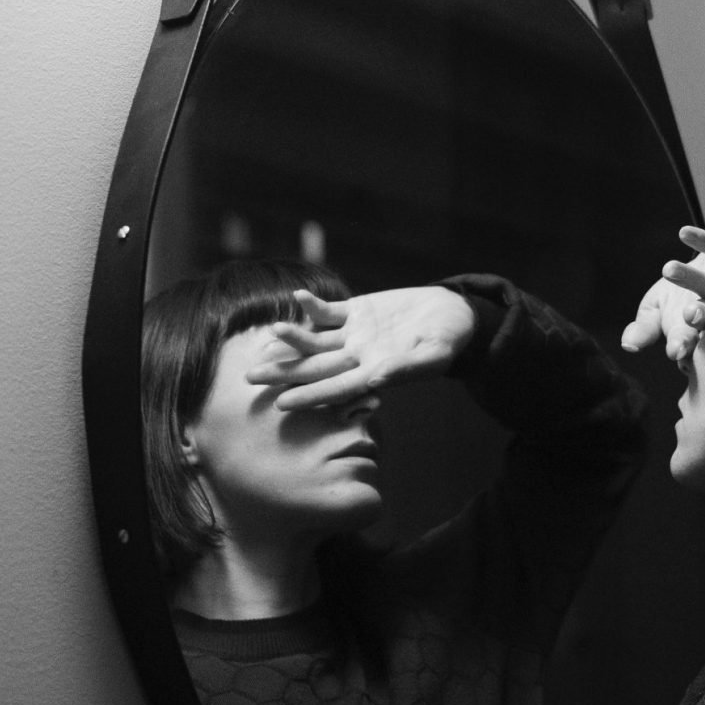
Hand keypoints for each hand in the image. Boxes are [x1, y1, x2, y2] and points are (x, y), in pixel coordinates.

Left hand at [246, 285, 475, 409]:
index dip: (309, 395)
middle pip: (314, 367)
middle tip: (250, 379)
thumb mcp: (434, 355)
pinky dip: (313, 308)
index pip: (335, 387)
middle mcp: (358, 355)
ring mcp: (355, 333)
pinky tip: (296, 300)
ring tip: (266, 339)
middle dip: (284, 373)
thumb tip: (374, 381)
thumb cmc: (450, 340)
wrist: (454, 314)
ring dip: (291, 341)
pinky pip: (330, 311)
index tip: (282, 403)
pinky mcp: (358, 310)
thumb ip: (405, 369)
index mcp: (374, 371)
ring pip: (315, 340)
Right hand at [620, 226, 704, 361]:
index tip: (676, 350)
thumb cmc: (672, 302)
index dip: (682, 345)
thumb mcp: (653, 317)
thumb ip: (643, 331)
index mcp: (694, 332)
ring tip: (668, 269)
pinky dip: (701, 241)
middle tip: (689, 314)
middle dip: (697, 314)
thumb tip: (628, 345)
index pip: (689, 341)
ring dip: (690, 277)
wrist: (692, 273)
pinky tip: (683, 234)